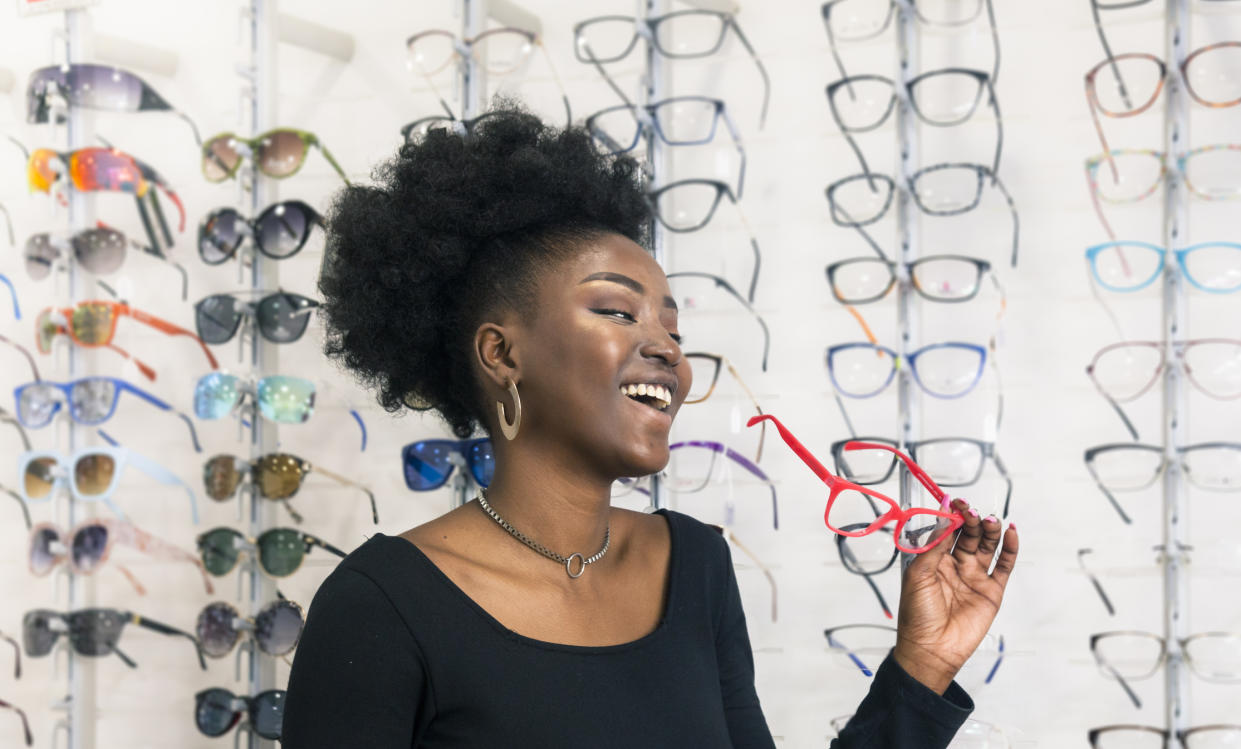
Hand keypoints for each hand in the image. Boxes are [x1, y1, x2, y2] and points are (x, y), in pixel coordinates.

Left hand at [893, 499, 1017, 693]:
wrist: (931, 648)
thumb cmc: (917, 615)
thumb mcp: (918, 575)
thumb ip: (934, 547)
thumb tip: (946, 519)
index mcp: (933, 560)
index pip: (946, 531)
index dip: (952, 516)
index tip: (956, 503)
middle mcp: (954, 565)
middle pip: (968, 535)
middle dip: (970, 520)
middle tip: (971, 511)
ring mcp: (974, 577)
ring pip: (986, 546)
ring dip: (990, 530)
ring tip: (990, 520)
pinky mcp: (991, 591)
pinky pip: (1003, 566)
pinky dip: (1009, 549)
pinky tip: (1011, 533)